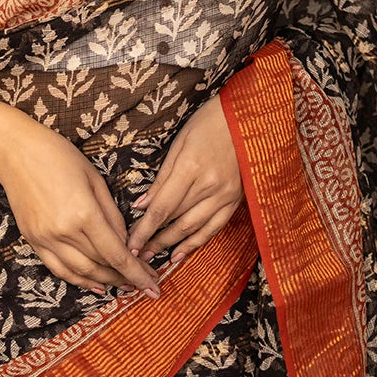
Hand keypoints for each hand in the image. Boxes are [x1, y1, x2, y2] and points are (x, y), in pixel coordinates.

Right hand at [0, 109, 160, 298]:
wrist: (15, 152)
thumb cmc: (58, 156)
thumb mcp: (94, 178)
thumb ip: (111, 213)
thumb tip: (125, 241)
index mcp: (84, 214)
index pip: (117, 254)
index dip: (137, 273)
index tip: (153, 284)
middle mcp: (64, 232)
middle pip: (101, 266)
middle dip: (126, 277)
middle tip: (145, 283)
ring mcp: (46, 239)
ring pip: (81, 272)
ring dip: (106, 282)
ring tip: (124, 285)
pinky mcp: (33, 241)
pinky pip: (59, 269)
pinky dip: (79, 280)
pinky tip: (95, 284)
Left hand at [125, 95, 243, 264]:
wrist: (247, 119)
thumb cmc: (208, 123)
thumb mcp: (179, 142)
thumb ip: (162, 177)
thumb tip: (142, 204)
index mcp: (191, 168)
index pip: (162, 207)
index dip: (144, 229)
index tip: (129, 243)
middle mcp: (209, 186)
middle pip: (176, 220)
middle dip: (153, 240)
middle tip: (134, 254)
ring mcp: (225, 195)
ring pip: (193, 228)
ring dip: (171, 245)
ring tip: (151, 257)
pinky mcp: (235, 200)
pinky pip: (214, 227)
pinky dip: (196, 242)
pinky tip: (181, 254)